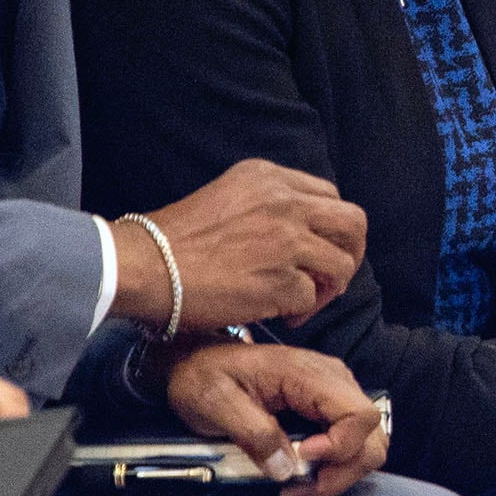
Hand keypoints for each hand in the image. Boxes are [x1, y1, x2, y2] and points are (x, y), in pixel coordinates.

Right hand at [115, 160, 367, 332]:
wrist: (142, 265)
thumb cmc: (173, 241)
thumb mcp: (226, 198)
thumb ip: (267, 205)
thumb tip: (300, 234)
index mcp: (269, 178)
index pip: (329, 197)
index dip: (329, 228)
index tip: (316, 250)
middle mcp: (285, 202)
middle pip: (353, 223)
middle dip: (350, 253)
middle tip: (332, 278)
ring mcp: (287, 239)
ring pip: (341, 264)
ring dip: (329, 288)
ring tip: (302, 304)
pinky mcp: (282, 279)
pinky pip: (312, 297)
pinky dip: (301, 311)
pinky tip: (280, 317)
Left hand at [163, 341, 385, 495]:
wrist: (195, 362)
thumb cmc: (203, 376)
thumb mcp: (215, 401)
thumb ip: (252, 432)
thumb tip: (286, 468)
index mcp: (310, 374)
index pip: (360, 415)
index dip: (339, 447)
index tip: (300, 457)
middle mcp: (333, 382)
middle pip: (371, 436)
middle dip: (343, 470)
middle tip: (300, 486)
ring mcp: (333, 396)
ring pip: (367, 445)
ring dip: (340, 474)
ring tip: (300, 485)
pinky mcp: (326, 411)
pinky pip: (349, 445)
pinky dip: (332, 468)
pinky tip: (300, 475)